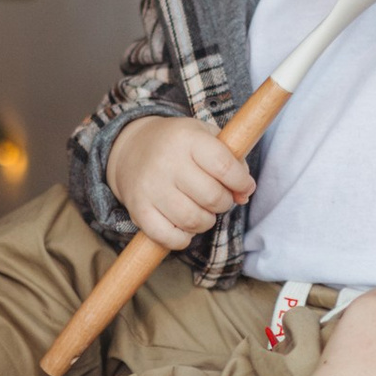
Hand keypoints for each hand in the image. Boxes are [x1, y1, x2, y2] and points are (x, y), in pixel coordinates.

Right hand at [107, 111, 253, 251]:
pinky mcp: (138, 210)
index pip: (224, 166)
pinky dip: (183, 238)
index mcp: (187, 139)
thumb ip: (233, 161)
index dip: (242, 182)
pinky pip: (168, 237)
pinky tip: (184, 226)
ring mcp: (151, 188)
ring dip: (206, 221)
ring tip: (202, 210)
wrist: (131, 148)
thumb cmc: (179, 145)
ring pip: (193, 220)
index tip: (245, 187)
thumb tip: (244, 195)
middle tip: (219, 198)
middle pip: (212, 197)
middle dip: (224, 202)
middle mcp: (167, 162)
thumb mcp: (207, 137)